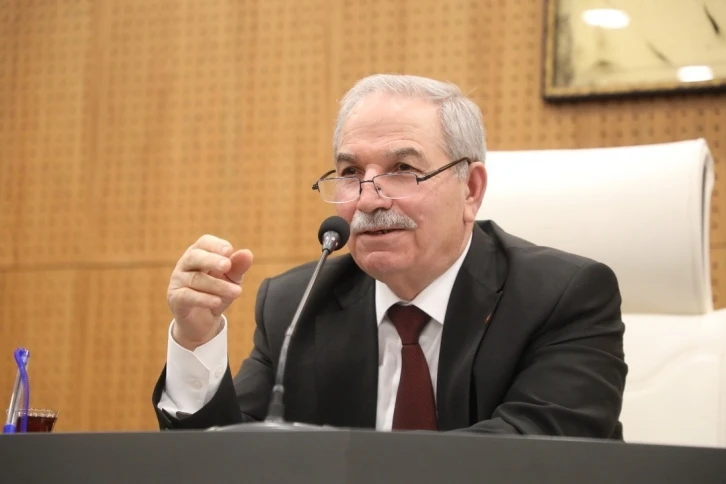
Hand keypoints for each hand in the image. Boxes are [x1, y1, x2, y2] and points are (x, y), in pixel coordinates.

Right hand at [167, 235, 253, 349]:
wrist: (203, 321)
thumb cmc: (216, 293)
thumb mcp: (231, 280)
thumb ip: (237, 267)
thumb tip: (247, 253)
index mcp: (199, 254)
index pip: (204, 242)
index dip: (215, 245)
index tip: (229, 250)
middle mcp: (185, 265)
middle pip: (194, 256)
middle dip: (212, 260)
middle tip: (227, 265)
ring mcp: (177, 281)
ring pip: (196, 279)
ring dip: (218, 285)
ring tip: (236, 292)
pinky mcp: (175, 298)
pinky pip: (187, 296)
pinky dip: (203, 299)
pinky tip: (217, 302)